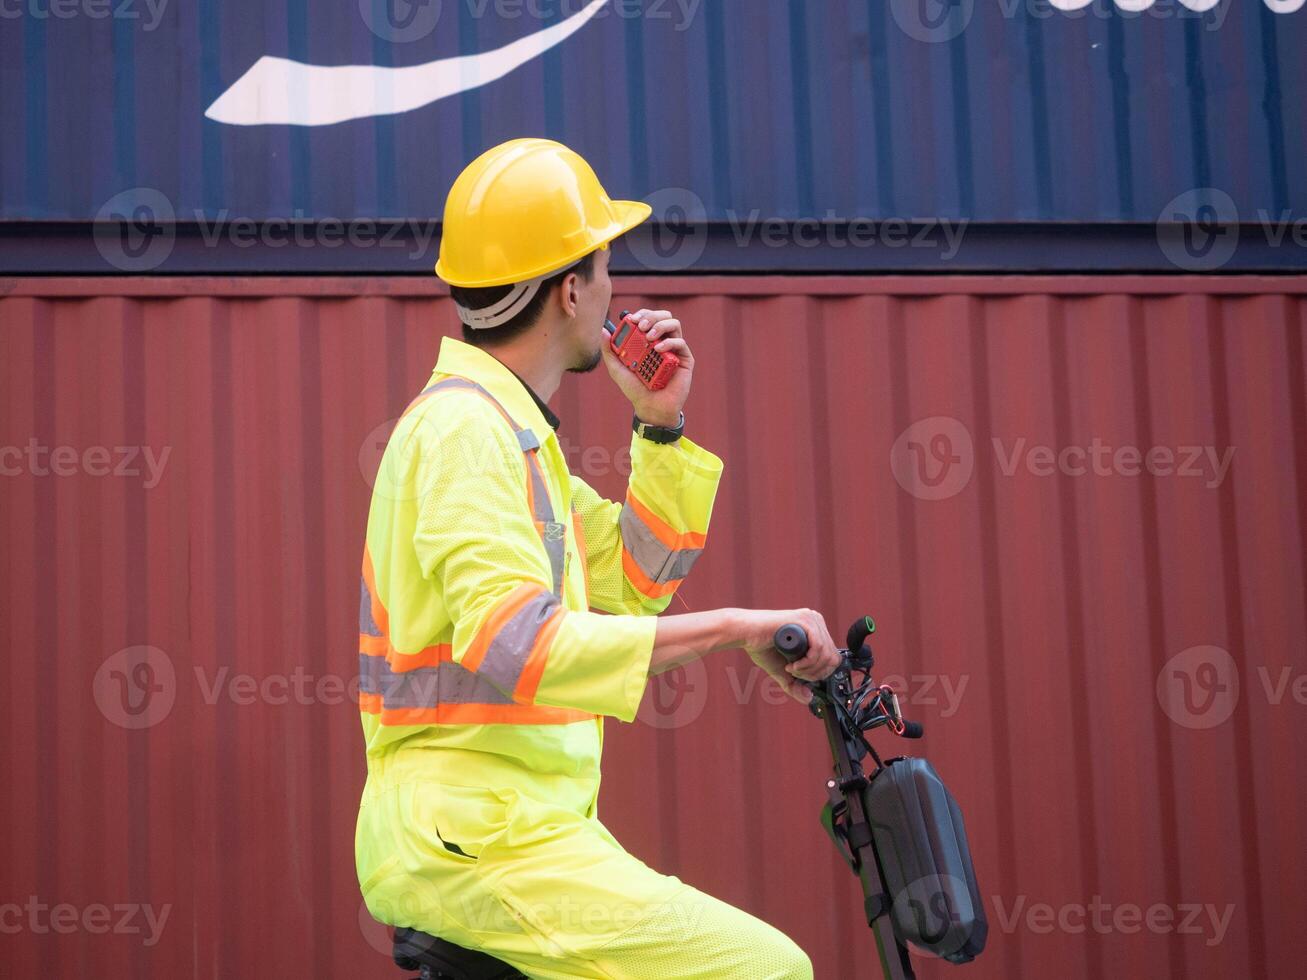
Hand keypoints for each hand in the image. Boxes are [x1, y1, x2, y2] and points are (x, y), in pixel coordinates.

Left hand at [601, 308, 692, 427]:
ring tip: (649, 337)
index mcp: (648, 341)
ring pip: (674, 324)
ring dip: (660, 325)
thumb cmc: (635, 389)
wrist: (650, 407)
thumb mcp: (617, 369)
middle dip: (651, 316)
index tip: (631, 320)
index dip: (641, 314)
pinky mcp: (684, 359)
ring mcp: (674, 350)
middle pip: (663, 316)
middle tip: (641, 326)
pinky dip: (668, 342)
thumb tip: (604, 330)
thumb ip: (609, 351)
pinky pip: (680, 342)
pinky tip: (658, 350)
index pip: (648, 318)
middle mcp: (662, 342)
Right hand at [736, 608, 840, 705]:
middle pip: (832, 658)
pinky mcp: (804, 620)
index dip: (820, 673)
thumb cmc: (762, 646)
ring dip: (808, 669)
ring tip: (791, 669)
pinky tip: (792, 665)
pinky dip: (807, 663)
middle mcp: (816, 622)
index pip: (833, 657)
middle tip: (795, 674)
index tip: (802, 677)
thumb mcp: (783, 671)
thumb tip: (809, 698)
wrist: (744, 633)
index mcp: (815, 630)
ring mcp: (811, 619)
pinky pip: (817, 648)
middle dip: (814, 673)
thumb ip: (795, 684)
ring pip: (826, 654)